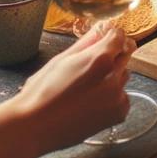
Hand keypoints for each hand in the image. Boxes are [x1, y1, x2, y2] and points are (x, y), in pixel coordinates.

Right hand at [13, 24, 135, 153]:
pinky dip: (111, 98)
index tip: (103, 42)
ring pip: (122, 77)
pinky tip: (90, 105)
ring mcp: (118, 95)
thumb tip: (100, 28)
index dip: (110, 37)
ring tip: (85, 91)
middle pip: (123, 56)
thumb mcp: (60, 61)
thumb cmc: (40, 93)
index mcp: (100, 58)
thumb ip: (85, 43)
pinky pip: (122, 97)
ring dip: (111, 79)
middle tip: (88, 71)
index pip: (119, 36)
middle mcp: (113, 75)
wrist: (33, 129)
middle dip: (110, 58)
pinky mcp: (120, 113)